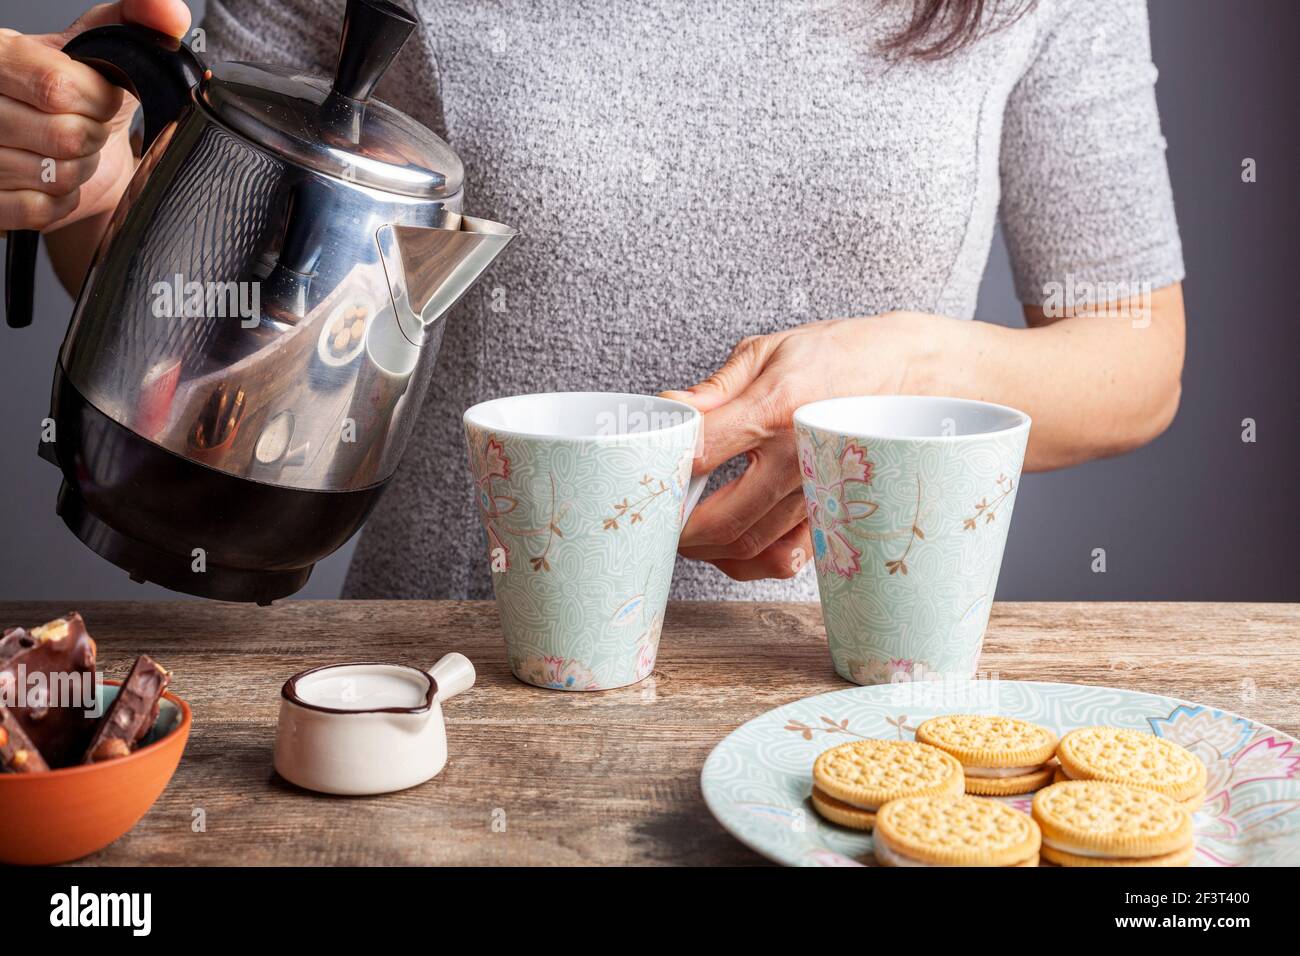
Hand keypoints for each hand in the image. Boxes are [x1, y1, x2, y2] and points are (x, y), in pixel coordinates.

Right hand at [0, 0, 190, 234]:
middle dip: (94, 136)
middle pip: (64, 136)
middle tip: (87, 126)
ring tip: (68, 150)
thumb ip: (135, 22)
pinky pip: (40, 210)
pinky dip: (61, 199)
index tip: (102, 99)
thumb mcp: (96, 49)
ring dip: (79, 170)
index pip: (56, 86)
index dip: (98, 100)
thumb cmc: (70, 94)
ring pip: (55, 176)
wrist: (54, 147)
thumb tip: (169, 13)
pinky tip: (53, 177)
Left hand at [665, 313, 939, 580]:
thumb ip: (714, 389)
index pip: (700, 452)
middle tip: (658, 515)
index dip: (663, 468)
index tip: (645, 470)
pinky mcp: (831, 513)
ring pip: (749, 547)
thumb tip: (667, 408)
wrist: (910, 373)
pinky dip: (751, 563)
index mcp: (775, 410)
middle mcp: (797, 459)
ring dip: (707, 550)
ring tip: (686, 530)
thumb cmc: (835, 355)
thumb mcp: (768, 351)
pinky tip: (731, 546)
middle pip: (721, 520)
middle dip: (678, 529)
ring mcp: (816, 493)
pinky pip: (786, 559)